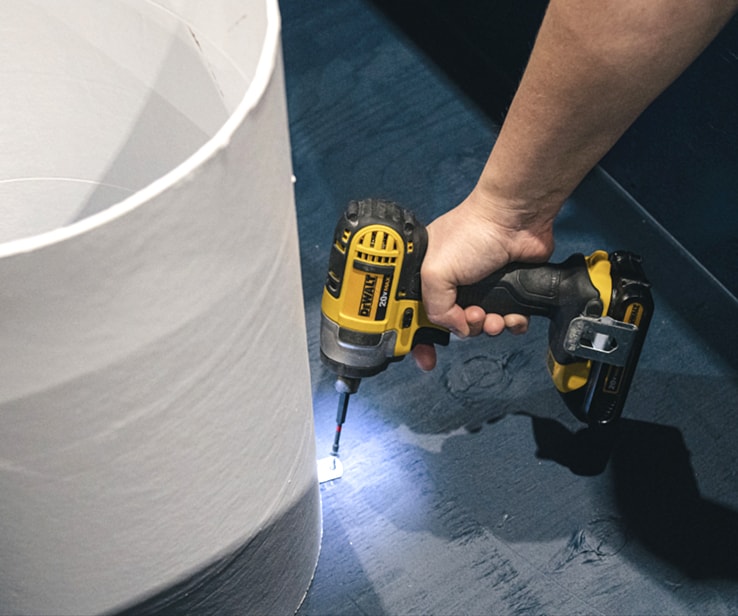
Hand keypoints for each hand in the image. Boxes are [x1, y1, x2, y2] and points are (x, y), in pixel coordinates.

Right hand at [412, 188, 553, 370]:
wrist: (516, 220)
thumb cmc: (471, 234)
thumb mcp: (436, 272)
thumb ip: (437, 309)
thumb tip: (457, 329)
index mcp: (429, 276)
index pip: (416, 313)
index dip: (419, 338)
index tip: (425, 358)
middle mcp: (454, 282)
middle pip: (453, 324)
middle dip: (463, 330)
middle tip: (472, 318)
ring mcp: (483, 287)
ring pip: (482, 326)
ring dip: (490, 327)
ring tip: (495, 316)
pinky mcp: (509, 290)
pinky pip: (508, 320)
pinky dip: (511, 323)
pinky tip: (513, 316)